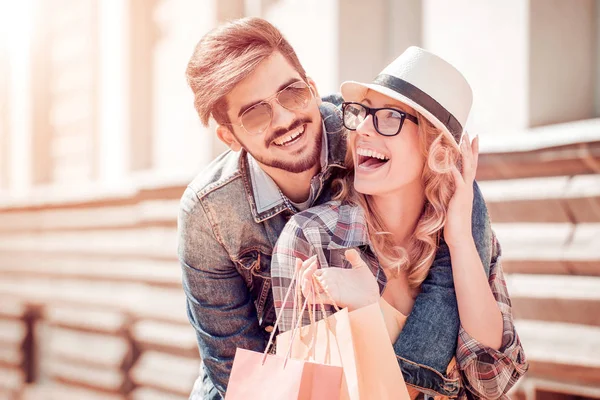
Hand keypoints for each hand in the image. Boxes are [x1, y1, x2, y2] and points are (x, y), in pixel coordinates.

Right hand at [297, 249, 379, 310]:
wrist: (374, 298)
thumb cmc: (368, 285)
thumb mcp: (361, 268)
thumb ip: (354, 258)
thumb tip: (348, 250)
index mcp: (331, 275)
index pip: (311, 271)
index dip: (306, 264)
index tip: (313, 257)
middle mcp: (326, 283)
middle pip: (305, 278)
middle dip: (301, 269)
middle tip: (308, 260)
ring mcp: (327, 291)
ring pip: (305, 287)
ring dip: (303, 277)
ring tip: (310, 267)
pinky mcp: (330, 298)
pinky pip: (311, 297)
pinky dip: (306, 289)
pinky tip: (309, 279)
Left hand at [445, 133, 478, 248]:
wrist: (460, 237)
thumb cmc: (454, 223)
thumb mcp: (453, 204)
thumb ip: (452, 193)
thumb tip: (447, 185)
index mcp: (466, 189)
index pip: (471, 166)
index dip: (472, 152)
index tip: (473, 139)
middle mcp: (468, 188)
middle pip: (471, 163)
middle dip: (470, 148)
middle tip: (470, 133)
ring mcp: (465, 192)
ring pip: (467, 169)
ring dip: (465, 154)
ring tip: (463, 141)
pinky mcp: (459, 198)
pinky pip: (458, 182)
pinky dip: (454, 172)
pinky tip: (451, 163)